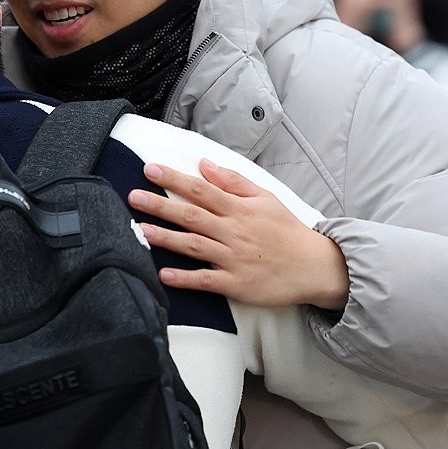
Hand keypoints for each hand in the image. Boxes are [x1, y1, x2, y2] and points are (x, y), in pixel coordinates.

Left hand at [128, 159, 349, 309]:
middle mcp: (233, 231)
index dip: (175, 179)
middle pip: (192, 215)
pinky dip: (185, 278)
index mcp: (239, 209)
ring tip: (138, 231)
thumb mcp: (265, 198)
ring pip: (194, 246)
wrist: (314, 266)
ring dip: (165, 238)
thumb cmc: (286, 230)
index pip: (202, 190)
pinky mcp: (237, 284)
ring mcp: (234, 258)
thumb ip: (233, 181)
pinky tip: (163, 275)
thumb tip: (204, 164)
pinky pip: (207, 281)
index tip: (150, 170)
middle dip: (161, 205)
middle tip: (133, 196)